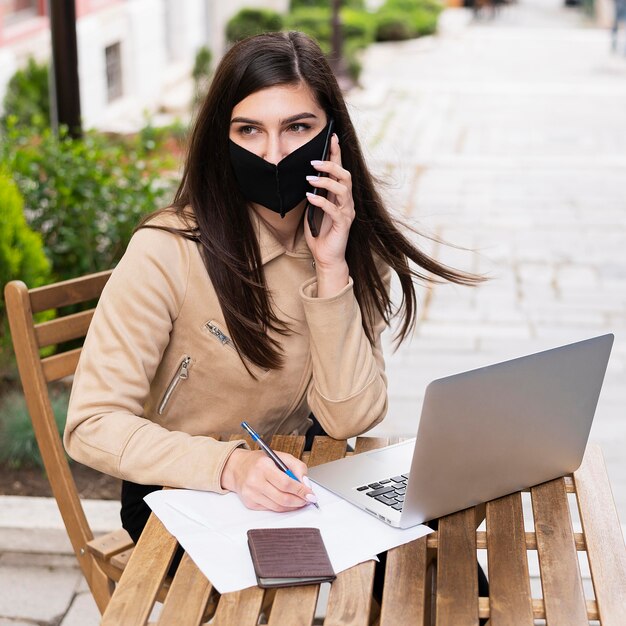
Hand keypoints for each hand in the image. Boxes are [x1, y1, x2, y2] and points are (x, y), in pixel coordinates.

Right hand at [220, 448, 317, 511]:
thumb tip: (306, 484)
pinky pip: (271, 509)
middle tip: (307, 499)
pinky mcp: (249, 503)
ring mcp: (251, 494)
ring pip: (278, 506)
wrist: (238, 468)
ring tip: (300, 501)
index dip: (301, 490)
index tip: (311, 494)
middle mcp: (255, 481)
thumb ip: (297, 467)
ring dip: (292, 506)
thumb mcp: (280, 456)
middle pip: (282, 498)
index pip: (286, 483)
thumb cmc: (260, 461)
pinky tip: (287, 502)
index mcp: (263, 466)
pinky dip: (282, 507)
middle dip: (299, 501)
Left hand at [304, 134, 354, 294]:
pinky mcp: (343, 224)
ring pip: (342, 189)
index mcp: (340, 196)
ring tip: (309, 179)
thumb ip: (314, 193)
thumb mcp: (313, 209)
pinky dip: (321, 201)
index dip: (337, 154)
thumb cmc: (320, 233)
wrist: (326, 257)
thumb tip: (305, 176)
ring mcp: (347, 212)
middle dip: (331, 165)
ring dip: (325, 181)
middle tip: (314, 162)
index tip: (331, 137)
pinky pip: (333, 209)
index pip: (340, 170)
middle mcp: (346, 201)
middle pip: (345, 176)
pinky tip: (309, 197)